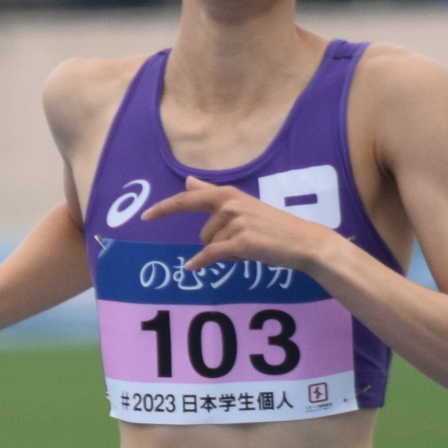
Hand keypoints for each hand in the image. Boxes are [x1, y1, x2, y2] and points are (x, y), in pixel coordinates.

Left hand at [140, 178, 344, 276]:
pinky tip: (192, 267)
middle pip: (203, 231)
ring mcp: (234, 223)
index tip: (145, 216)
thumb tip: (187, 181)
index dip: (164, 208)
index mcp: (229, 194)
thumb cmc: (272, 225)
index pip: (188, 199)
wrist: (303, 241)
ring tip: (250, 247)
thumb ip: (211, 194)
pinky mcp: (239, 243)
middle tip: (243, 242)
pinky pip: (211, 255)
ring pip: (211, 245)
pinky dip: (201, 262)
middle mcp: (229, 204)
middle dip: (216, 241)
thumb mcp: (242, 204)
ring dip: (226, 251)